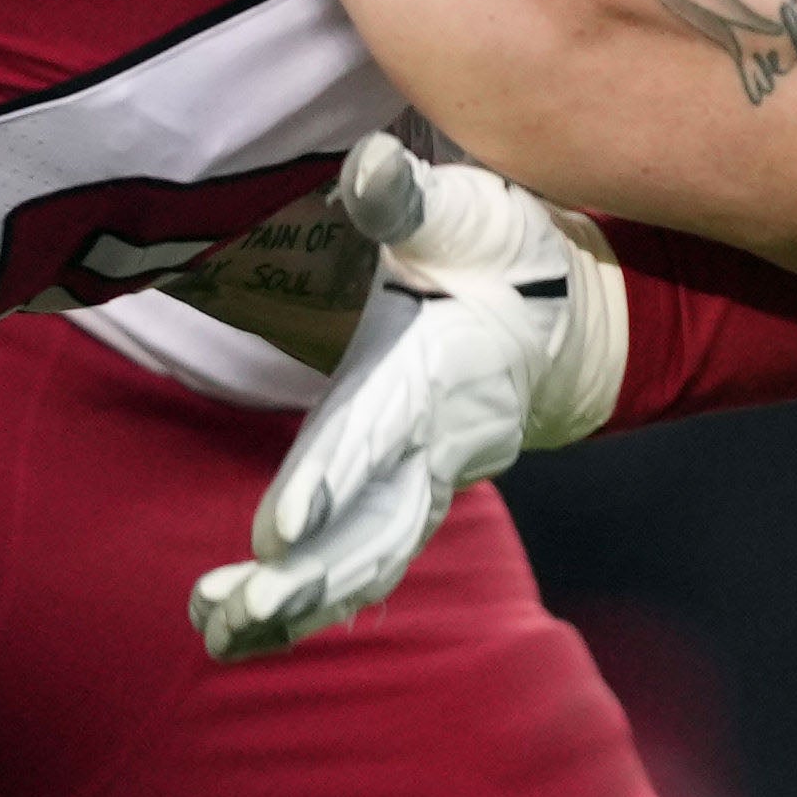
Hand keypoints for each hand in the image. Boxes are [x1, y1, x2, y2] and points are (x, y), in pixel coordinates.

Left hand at [189, 131, 625, 660]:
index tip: (283, 529)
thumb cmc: (512, 254)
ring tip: (224, 633)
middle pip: (380, 520)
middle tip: (246, 607)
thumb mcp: (472, 210)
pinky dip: (319, 603)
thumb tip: (369, 162)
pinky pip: (373, 563)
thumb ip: (412, 197)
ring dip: (303, 602)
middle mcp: (441, 439)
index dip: (337, 478)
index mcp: (445, 368)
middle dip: (316, 572)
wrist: (572, 322)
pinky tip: (250, 634)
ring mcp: (432, 478)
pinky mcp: (416, 498)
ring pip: (373, 556)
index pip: (385, 429)